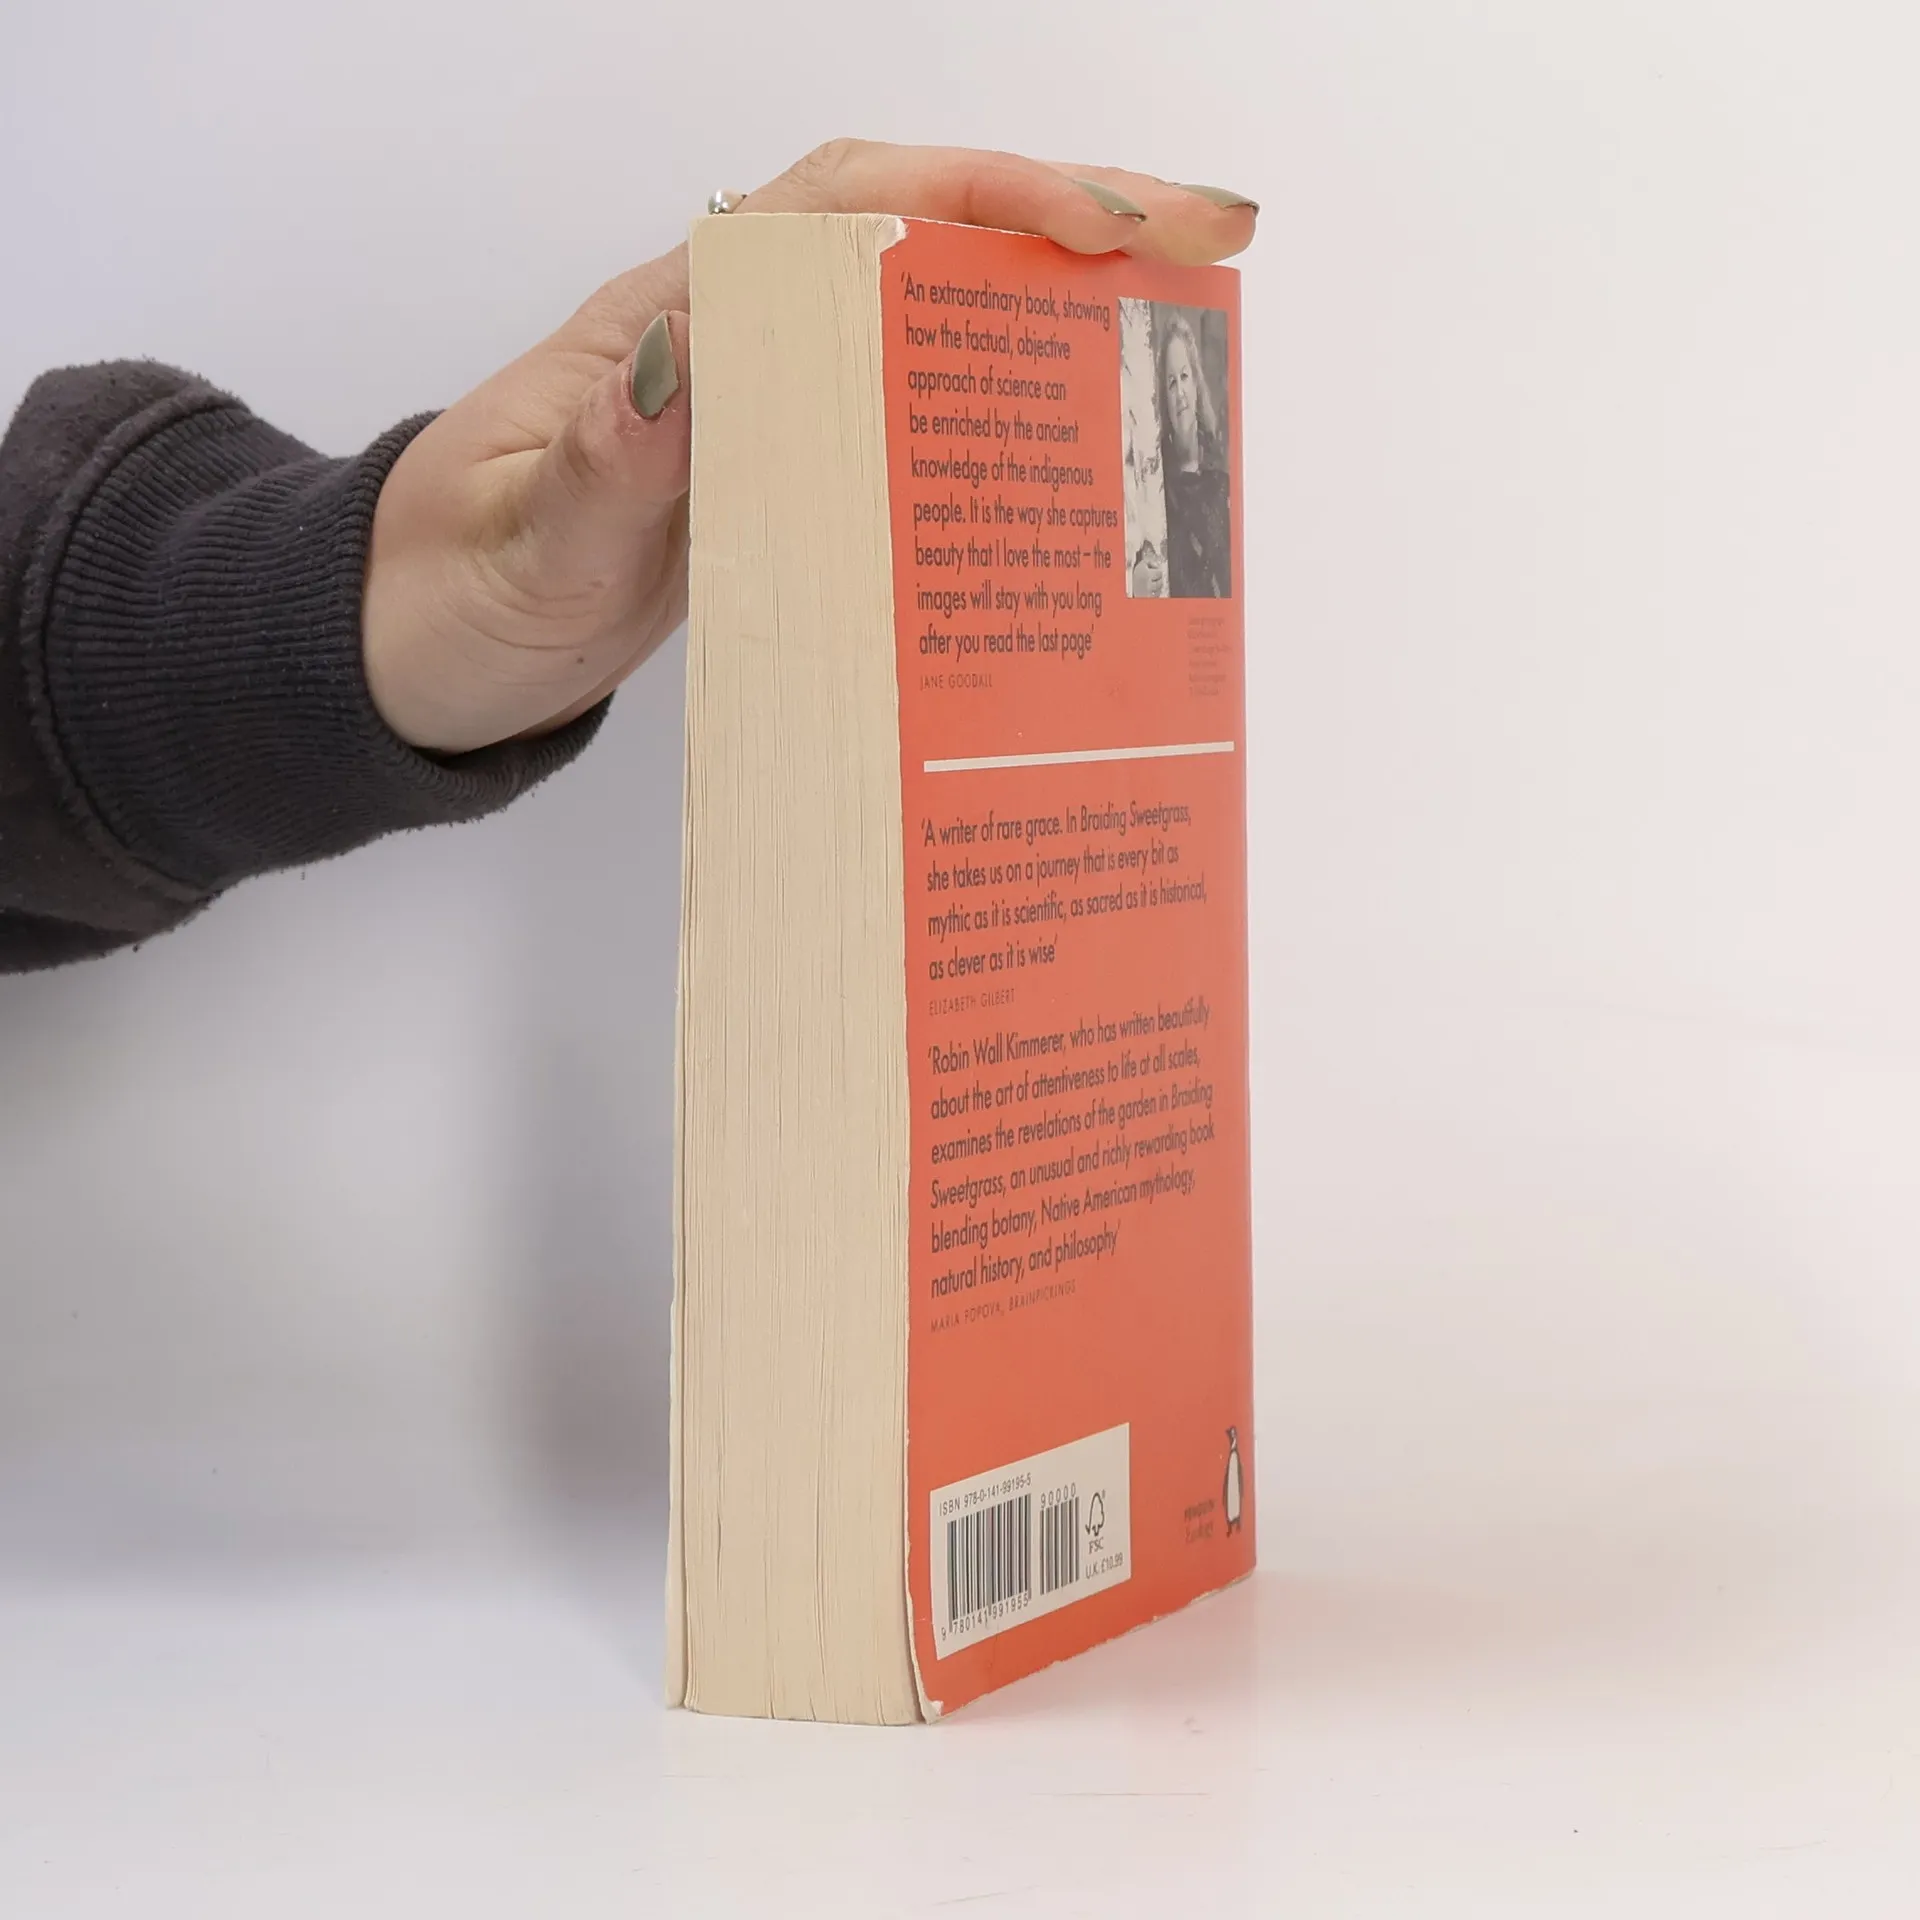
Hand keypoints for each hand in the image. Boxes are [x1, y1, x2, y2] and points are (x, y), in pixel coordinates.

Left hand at [361, 141, 1256, 753]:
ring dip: (1048, 310)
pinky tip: (1066, 452)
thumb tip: (683, 360)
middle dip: (1065, 223)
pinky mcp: (775, 479)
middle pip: (914, 238)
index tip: (1102, 226)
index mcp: (669, 323)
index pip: (843, 211)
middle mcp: (729, 345)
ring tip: (1178, 330)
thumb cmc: (450, 594)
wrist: (412, 654)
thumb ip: (598, 468)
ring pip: (919, 322)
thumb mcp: (520, 543)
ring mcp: (760, 410)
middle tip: (1212, 239)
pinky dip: (991, 412)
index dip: (979, 198)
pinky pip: (898, 418)